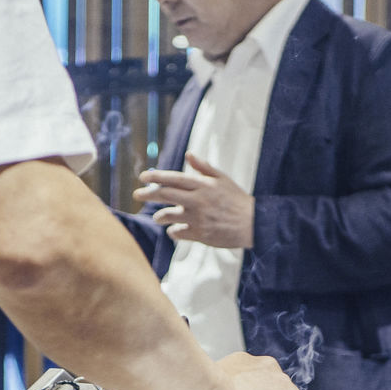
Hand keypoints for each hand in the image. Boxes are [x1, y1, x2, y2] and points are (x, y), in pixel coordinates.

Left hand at [132, 152, 254, 247]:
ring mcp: (198, 218)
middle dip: (148, 194)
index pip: (174, 178)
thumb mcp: (222, 179)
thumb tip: (188, 154)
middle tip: (137, 195)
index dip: (156, 177)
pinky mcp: (200, 234)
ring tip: (158, 217)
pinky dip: (173, 231)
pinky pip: (177, 233)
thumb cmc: (237, 200)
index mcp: (203, 185)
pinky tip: (174, 230)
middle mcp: (198, 200)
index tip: (142, 177)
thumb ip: (204, 168)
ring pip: (168, 215)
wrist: (253, 223)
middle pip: (165, 195)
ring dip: (159, 216)